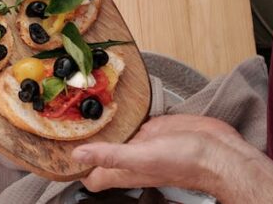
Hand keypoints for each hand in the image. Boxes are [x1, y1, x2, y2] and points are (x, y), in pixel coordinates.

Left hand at [72, 115, 272, 203]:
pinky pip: (130, 120)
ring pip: (112, 134)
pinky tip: (107, 97)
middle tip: (58, 119)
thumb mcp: (143, 157)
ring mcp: (140, 140)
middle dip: (80, 140)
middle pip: (97, 153)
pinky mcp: (152, 126)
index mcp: (123, 170)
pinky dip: (119, 111)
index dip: (72, 168)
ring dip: (97, 124)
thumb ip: (110, 155)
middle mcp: (128, 156)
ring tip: (74, 104)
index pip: (90, 175)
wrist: (220, 151)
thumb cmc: (187, 161)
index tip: (52, 152)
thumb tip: (78, 156)